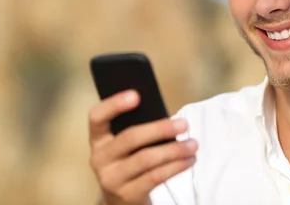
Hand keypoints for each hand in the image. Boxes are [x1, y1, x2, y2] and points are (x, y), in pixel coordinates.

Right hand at [89, 90, 197, 204]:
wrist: (122, 200)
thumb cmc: (130, 160)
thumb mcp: (125, 145)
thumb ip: (136, 128)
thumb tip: (166, 116)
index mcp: (98, 139)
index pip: (96, 117)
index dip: (114, 104)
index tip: (136, 95)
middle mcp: (99, 158)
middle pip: (130, 138)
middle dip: (160, 129)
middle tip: (184, 123)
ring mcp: (111, 179)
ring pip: (146, 159)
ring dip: (174, 150)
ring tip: (193, 144)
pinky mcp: (127, 195)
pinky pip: (155, 177)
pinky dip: (176, 167)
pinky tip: (189, 160)